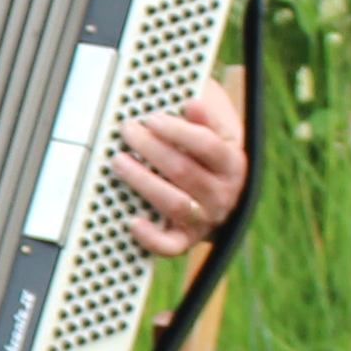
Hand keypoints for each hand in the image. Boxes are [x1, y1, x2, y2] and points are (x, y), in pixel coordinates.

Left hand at [107, 73, 247, 259]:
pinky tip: (133, 221)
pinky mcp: (186, 240)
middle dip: (151, 149)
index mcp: (231, 163)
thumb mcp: (217, 135)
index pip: (207, 146)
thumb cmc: (208, 159)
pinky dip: (151, 238)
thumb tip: (193, 104)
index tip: (152, 119)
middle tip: (127, 132)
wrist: (220, 198)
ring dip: (143, 181)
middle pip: (184, 171)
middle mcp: (221, 194)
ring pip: (174, 203)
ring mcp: (204, 220)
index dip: (178, 132)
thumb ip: (206, 119)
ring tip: (119, 161)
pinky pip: (170, 246)